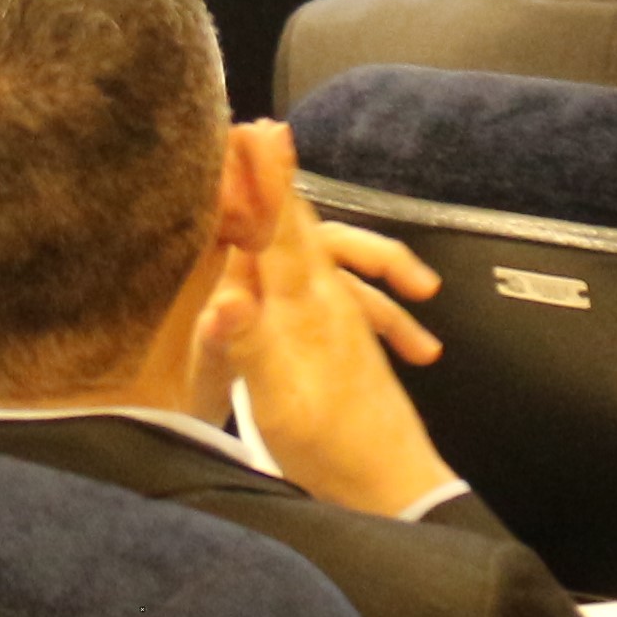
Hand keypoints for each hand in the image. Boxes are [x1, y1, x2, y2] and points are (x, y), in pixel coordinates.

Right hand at [202, 160, 453, 518]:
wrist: (396, 489)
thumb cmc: (334, 451)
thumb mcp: (280, 404)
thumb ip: (251, 345)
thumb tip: (220, 298)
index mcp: (303, 308)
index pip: (277, 228)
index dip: (261, 178)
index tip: (250, 128)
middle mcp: (324, 302)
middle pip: (299, 226)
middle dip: (276, 179)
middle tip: (257, 133)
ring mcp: (339, 319)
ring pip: (317, 251)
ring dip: (291, 214)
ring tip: (275, 186)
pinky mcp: (346, 340)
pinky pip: (327, 280)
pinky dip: (308, 255)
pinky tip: (300, 266)